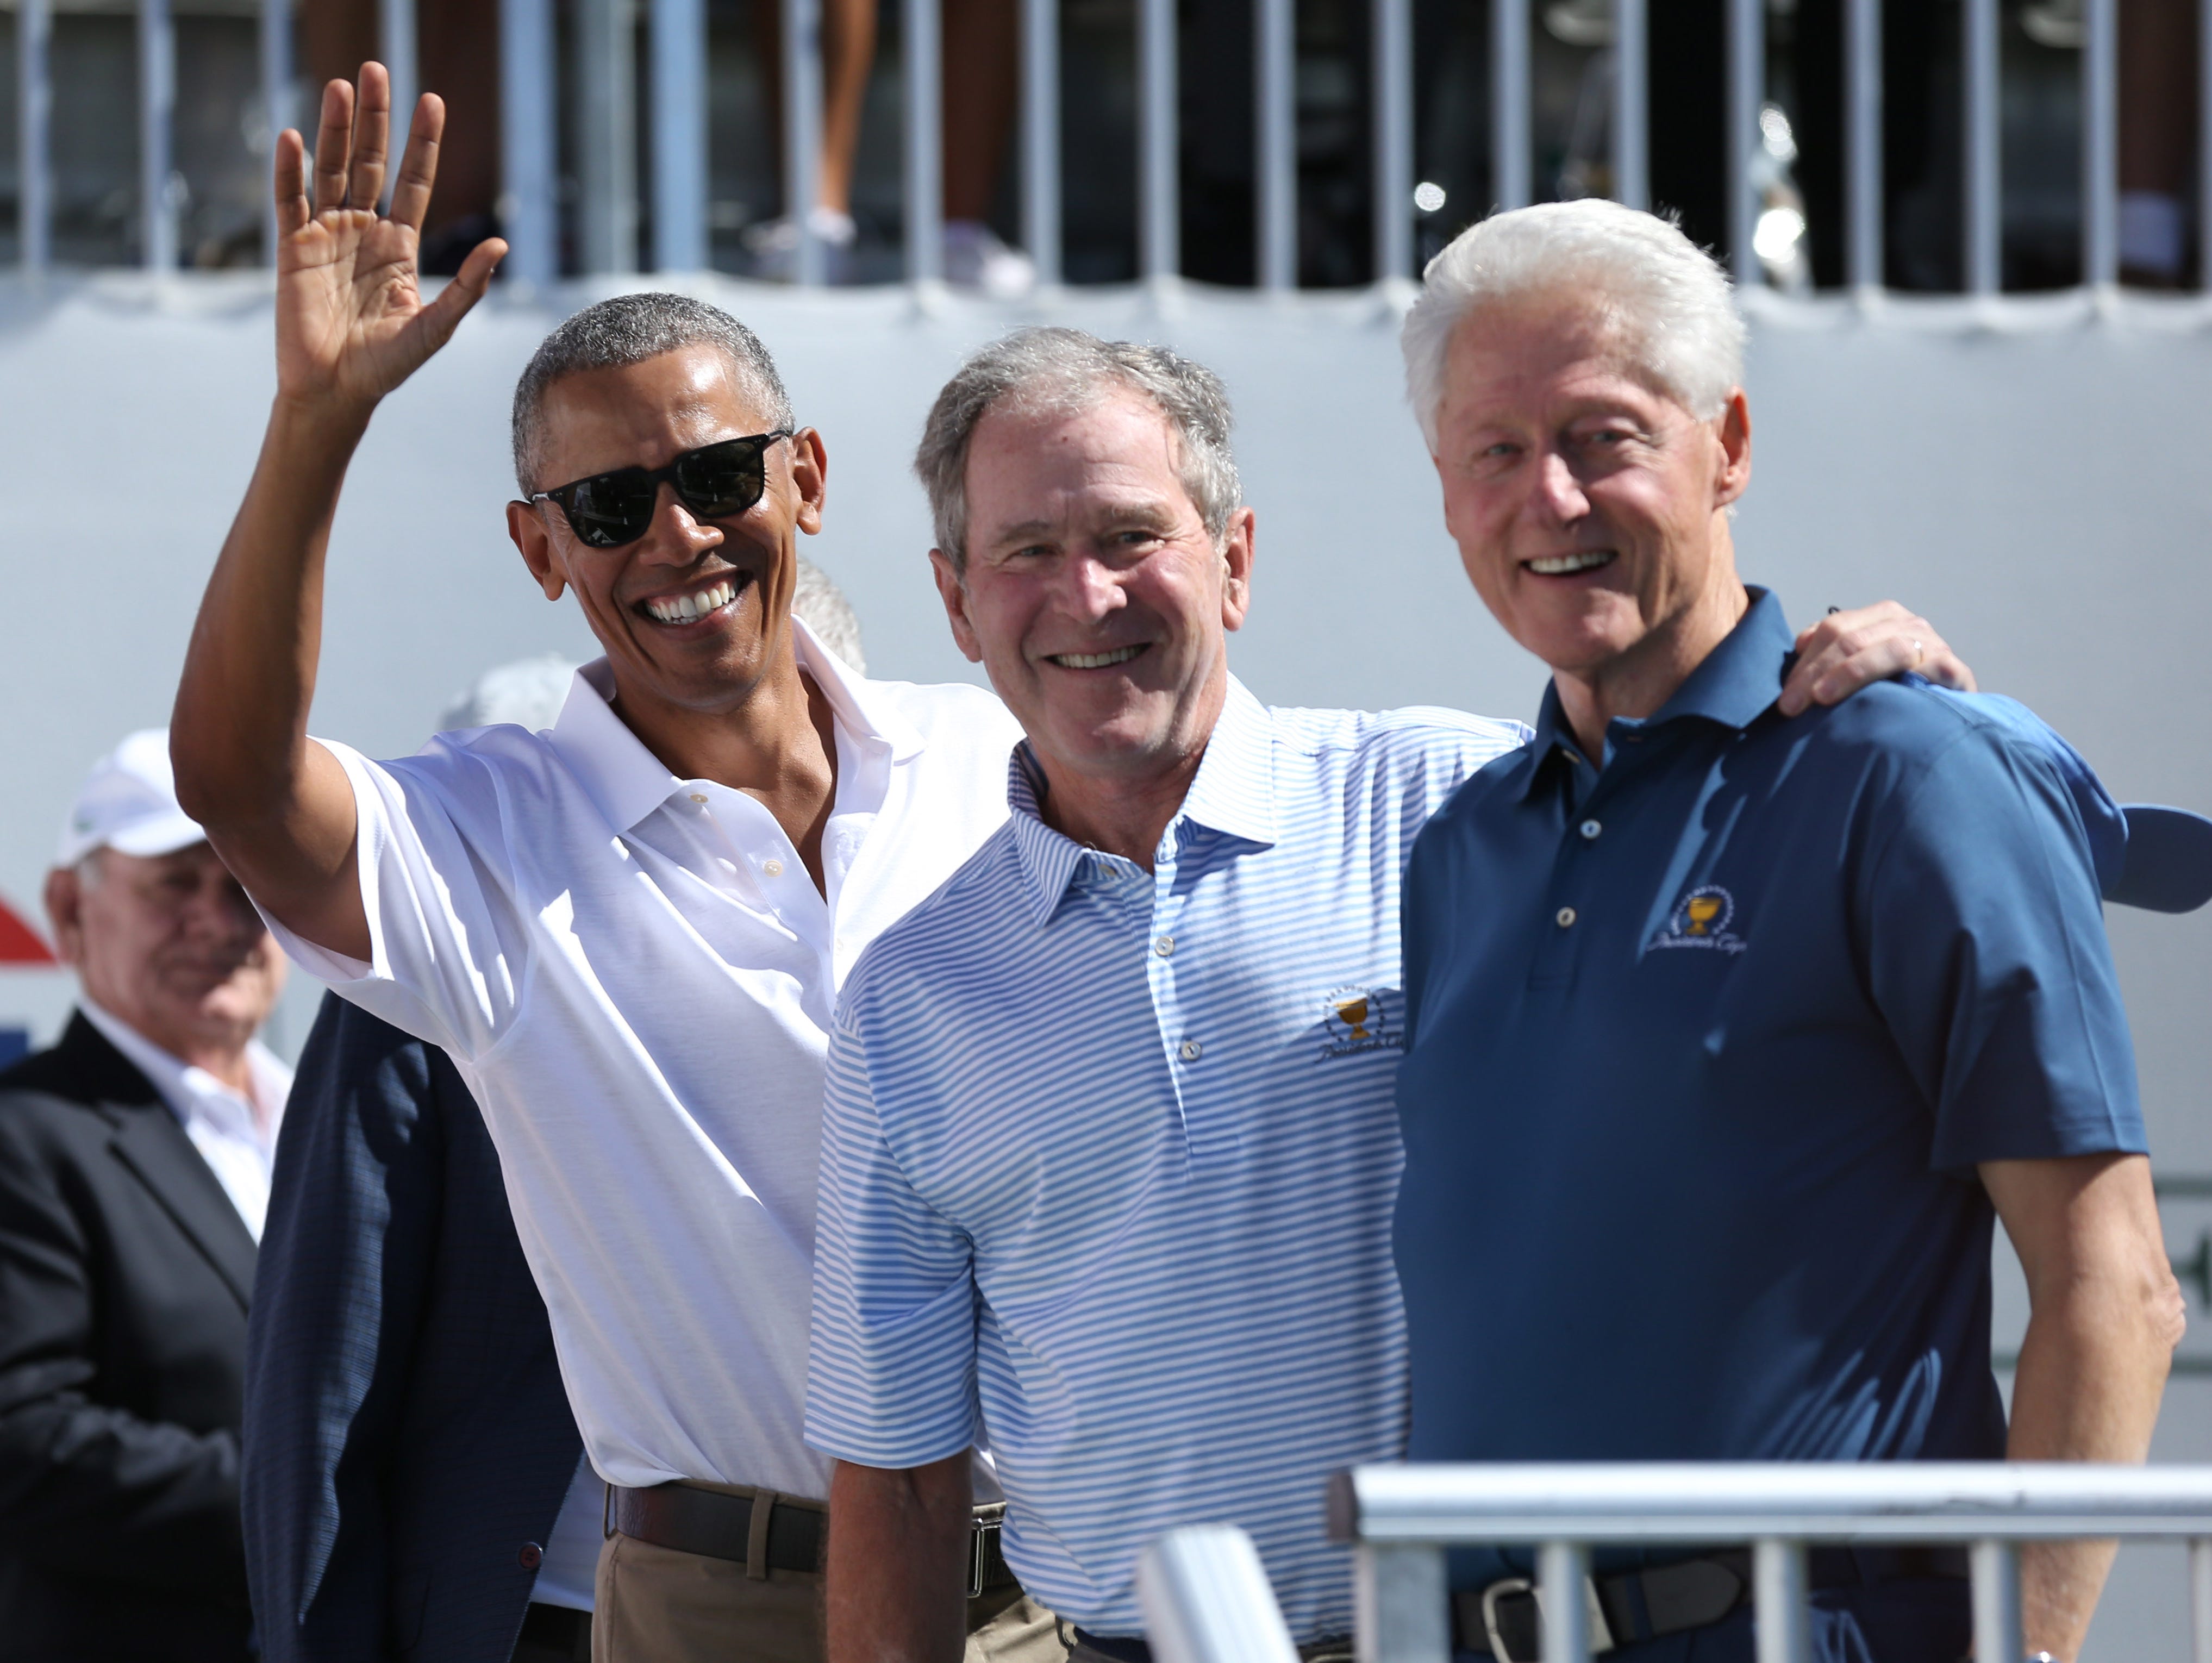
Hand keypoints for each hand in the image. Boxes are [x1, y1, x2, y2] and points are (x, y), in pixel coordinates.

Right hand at [272, 63, 504, 415]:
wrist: (336, 392)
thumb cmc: (386, 367)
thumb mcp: (434, 327)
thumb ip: (467, 287)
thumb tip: (502, 246)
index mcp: (399, 246)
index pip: (412, 181)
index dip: (422, 142)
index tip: (432, 101)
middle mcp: (363, 232)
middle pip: (371, 162)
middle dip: (375, 117)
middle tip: (375, 69)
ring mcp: (326, 236)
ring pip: (331, 170)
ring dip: (334, 129)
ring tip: (340, 87)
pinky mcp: (292, 249)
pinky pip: (289, 201)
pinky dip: (289, 170)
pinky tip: (292, 137)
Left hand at [1777, 600, 1976, 715]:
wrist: (1950, 714)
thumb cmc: (1898, 692)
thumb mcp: (1861, 669)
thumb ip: (1833, 654)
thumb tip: (1798, 647)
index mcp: (1881, 617)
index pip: (1833, 628)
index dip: (1805, 661)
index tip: (1783, 696)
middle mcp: (1906, 623)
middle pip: (1850, 638)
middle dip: (1814, 673)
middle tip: (1790, 706)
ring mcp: (1932, 643)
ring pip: (1883, 649)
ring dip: (1847, 674)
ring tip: (1819, 699)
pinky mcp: (1952, 668)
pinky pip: (1923, 669)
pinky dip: (1898, 680)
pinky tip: (1875, 698)